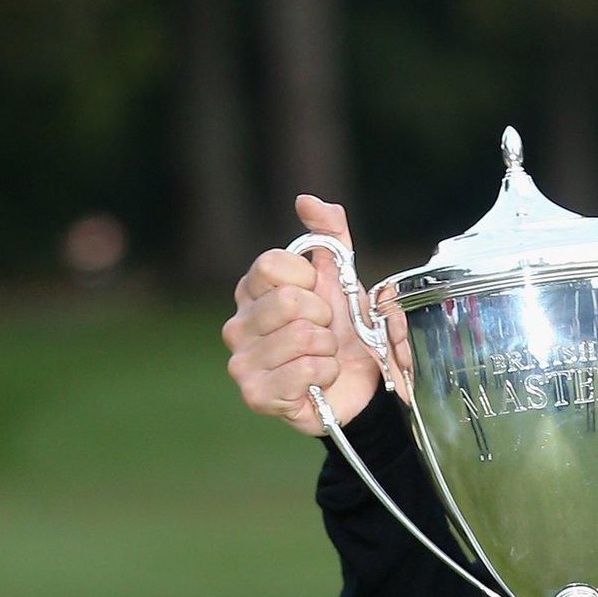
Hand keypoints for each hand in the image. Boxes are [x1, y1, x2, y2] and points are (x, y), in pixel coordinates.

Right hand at [221, 195, 402, 436]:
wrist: (360, 384)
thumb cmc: (344, 330)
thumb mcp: (341, 276)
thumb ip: (330, 234)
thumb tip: (306, 201)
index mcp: (251, 291)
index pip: (271, 264)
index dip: (310, 280)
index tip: (319, 296)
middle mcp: (237, 324)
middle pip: (289, 301)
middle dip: (325, 317)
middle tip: (324, 332)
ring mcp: (241, 362)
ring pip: (302, 336)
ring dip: (329, 348)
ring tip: (323, 356)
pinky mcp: (256, 395)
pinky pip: (305, 370)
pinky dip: (326, 374)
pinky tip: (319, 381)